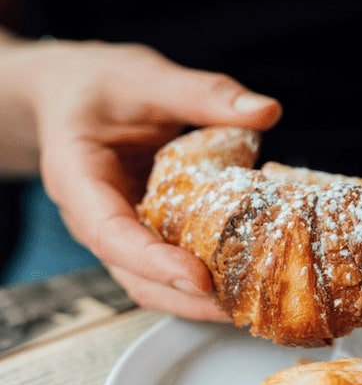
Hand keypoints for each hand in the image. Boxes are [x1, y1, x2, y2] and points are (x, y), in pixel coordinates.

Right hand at [9, 39, 281, 319]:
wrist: (72, 93)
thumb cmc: (101, 85)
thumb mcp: (148, 76)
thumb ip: (204, 93)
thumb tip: (267, 111)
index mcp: (78, 178)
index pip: (110, 232)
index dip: (154, 261)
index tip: (200, 277)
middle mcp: (94, 217)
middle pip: (133, 275)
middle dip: (186, 298)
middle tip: (244, 308)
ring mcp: (118, 232)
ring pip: (151, 282)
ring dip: (197, 302)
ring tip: (253, 307)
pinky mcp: (144, 233)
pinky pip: (168, 265)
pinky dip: (204, 280)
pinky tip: (247, 282)